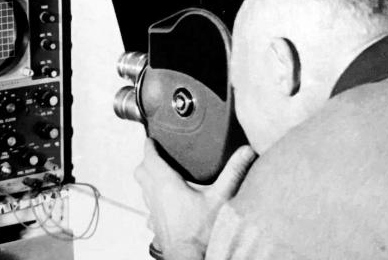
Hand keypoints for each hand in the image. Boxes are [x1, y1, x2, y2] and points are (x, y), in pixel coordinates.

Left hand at [134, 139, 256, 259]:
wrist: (189, 259)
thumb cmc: (201, 233)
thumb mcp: (221, 198)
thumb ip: (233, 173)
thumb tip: (246, 151)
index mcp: (166, 184)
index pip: (149, 158)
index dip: (149, 146)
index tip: (151, 140)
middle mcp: (154, 196)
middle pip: (141, 171)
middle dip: (147, 161)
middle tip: (157, 156)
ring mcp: (152, 212)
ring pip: (143, 190)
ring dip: (149, 181)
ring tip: (162, 177)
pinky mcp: (155, 225)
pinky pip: (149, 208)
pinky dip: (154, 202)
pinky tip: (166, 204)